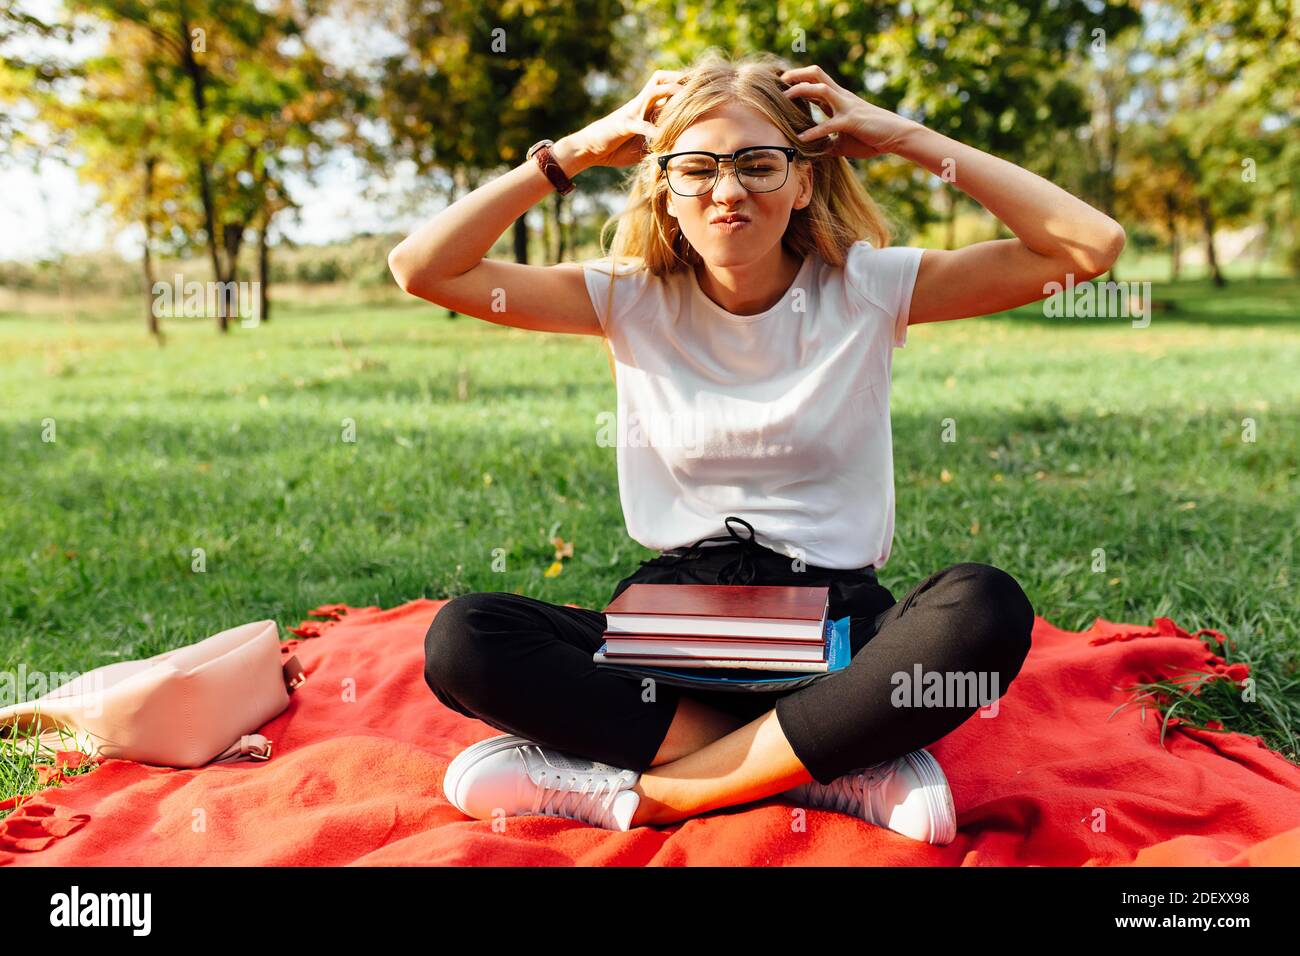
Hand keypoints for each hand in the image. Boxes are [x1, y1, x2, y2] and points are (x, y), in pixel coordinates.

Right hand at [566, 70, 687, 168]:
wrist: (590, 148)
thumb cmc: (616, 146)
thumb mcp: (642, 144)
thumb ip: (657, 141)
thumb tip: (676, 150)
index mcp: (646, 108)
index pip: (666, 89)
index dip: (683, 85)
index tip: (702, 88)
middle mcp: (641, 105)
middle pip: (662, 80)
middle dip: (680, 80)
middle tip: (698, 85)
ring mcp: (633, 112)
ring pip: (654, 92)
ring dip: (670, 93)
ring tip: (686, 98)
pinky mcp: (625, 124)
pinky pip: (642, 125)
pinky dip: (654, 131)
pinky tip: (664, 139)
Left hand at [779, 64, 920, 158]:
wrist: (897, 135)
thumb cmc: (872, 138)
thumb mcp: (844, 142)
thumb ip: (828, 143)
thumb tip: (812, 154)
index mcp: (839, 99)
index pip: (815, 83)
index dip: (798, 81)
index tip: (781, 85)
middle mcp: (841, 97)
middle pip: (815, 74)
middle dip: (796, 74)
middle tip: (779, 81)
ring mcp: (846, 107)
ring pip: (820, 89)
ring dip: (800, 91)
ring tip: (784, 99)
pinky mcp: (851, 121)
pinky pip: (829, 124)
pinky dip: (814, 132)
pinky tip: (801, 138)